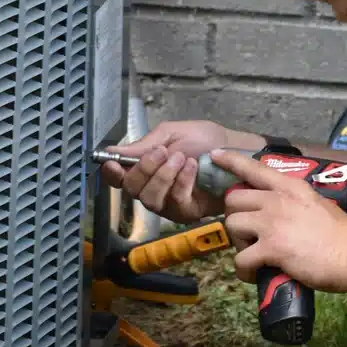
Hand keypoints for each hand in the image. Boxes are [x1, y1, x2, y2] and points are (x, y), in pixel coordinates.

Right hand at [100, 119, 253, 223]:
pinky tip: (192, 168)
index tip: (112, 163)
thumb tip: (111, 150)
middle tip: (163, 152)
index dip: (111, 173)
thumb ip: (144, 144)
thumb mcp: (172, 133)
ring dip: (164, 176)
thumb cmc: (204, 140)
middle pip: (132, 189)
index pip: (118, 178)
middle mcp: (152, 189)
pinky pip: (175, 201)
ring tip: (181, 158)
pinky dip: (181, 182)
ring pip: (150, 199)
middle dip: (145, 168)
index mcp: (145, 169)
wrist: (235, 150)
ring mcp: (168, 203)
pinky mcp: (186, 213)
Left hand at [214, 149, 346, 292]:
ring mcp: (272, 223)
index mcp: (289, 187)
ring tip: (254, 253)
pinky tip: (256, 273)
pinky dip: (244, 270)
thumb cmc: (341, 233)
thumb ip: (294, 203)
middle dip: (236, 217)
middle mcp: (277, 199)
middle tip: (249, 234)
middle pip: (233, 200)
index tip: (215, 156)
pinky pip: (241, 260)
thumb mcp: (315, 204)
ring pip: (232, 226)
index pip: (253, 167)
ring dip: (238, 243)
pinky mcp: (271, 248)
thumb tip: (281, 215)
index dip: (231, 161)